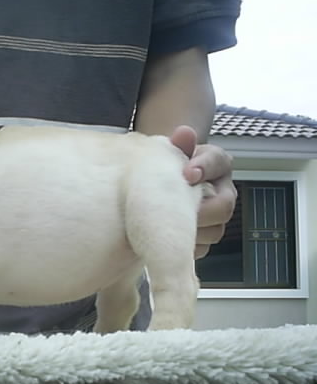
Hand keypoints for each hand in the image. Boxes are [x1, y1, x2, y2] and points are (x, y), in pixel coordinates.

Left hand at [170, 126, 236, 258]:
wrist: (160, 182)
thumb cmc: (171, 166)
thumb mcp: (174, 150)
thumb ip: (180, 143)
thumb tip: (184, 133)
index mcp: (217, 164)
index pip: (218, 162)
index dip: (204, 168)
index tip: (187, 173)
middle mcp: (223, 193)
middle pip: (223, 208)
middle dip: (198, 211)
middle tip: (173, 210)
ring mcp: (216, 219)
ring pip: (213, 232)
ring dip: (190, 231)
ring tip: (166, 225)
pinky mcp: (204, 239)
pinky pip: (200, 250)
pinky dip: (183, 247)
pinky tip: (165, 240)